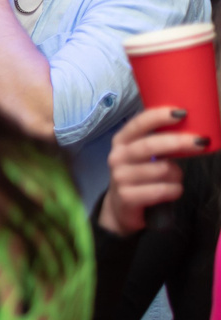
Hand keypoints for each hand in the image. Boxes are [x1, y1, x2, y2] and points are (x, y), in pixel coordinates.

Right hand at [102, 105, 206, 234]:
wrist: (121, 206)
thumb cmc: (140, 174)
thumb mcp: (143, 154)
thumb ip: (158, 140)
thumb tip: (190, 128)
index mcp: (122, 141)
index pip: (138, 124)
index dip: (159, 116)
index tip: (182, 112)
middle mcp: (117, 156)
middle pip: (150, 145)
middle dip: (179, 142)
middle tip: (201, 141)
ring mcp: (120, 177)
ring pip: (162, 170)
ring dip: (177, 174)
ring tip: (174, 178)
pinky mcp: (127, 197)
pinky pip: (162, 190)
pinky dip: (174, 190)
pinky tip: (171, 190)